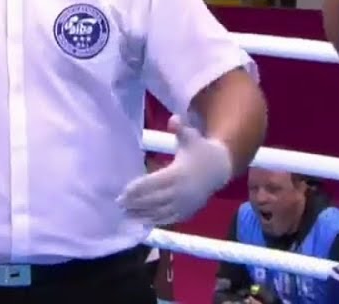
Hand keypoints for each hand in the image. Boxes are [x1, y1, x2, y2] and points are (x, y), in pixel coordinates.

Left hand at [117, 115, 231, 225]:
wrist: (219, 169)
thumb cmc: (200, 150)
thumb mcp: (191, 137)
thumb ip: (181, 129)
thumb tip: (174, 118)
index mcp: (179, 173)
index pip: (154, 184)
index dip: (137, 189)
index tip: (122, 192)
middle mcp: (182, 192)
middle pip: (154, 200)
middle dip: (135, 203)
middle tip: (118, 204)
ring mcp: (185, 204)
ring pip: (160, 212)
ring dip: (142, 214)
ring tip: (126, 215)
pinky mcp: (188, 212)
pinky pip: (169, 219)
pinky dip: (155, 221)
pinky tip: (143, 221)